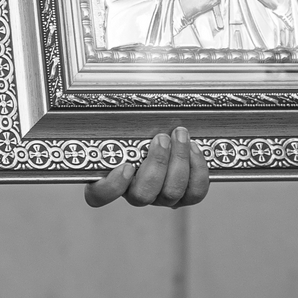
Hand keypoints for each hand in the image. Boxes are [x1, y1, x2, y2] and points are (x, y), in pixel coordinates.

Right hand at [85, 126, 210, 209]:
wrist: (168, 138)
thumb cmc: (139, 131)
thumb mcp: (124, 125)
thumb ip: (118, 123)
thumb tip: (114, 100)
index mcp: (110, 180)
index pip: (100, 195)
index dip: (112, 186)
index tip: (125, 166)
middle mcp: (135, 194)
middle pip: (143, 194)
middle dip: (157, 164)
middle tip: (161, 138)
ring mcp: (161, 198)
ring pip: (171, 192)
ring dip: (179, 161)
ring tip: (180, 135)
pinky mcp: (185, 196)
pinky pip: (195, 192)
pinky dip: (197, 169)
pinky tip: (193, 147)